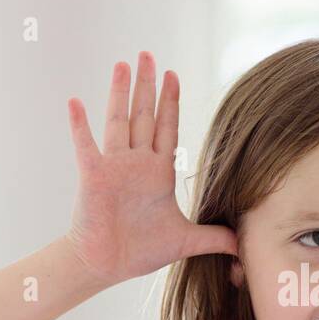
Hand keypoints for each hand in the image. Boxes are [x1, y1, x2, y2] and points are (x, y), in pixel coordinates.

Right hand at [65, 51, 237, 282]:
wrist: (107, 265)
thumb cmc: (140, 251)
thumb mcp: (186, 241)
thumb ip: (214, 238)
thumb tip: (243, 245)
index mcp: (158, 173)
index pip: (167, 129)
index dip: (171, 102)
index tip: (173, 75)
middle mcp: (136, 163)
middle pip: (144, 116)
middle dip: (147, 86)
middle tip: (148, 55)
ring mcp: (114, 166)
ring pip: (118, 121)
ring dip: (119, 93)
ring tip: (122, 65)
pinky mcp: (93, 176)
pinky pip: (86, 145)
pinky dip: (79, 124)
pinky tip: (75, 101)